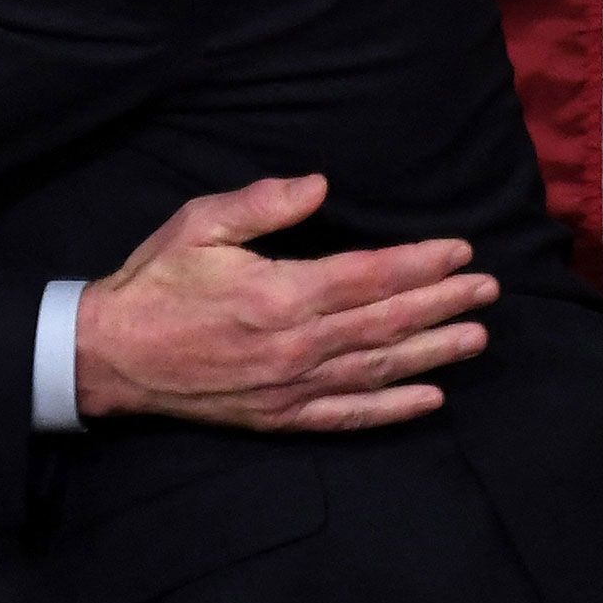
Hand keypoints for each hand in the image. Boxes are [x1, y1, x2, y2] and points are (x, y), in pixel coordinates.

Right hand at [73, 175, 496, 432]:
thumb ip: (263, 203)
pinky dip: (394, 409)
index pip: (371, 276)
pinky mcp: (281, 416)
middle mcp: (296, 346)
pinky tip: (430, 399)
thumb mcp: (200, 224)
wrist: (113, 355)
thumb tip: (320, 185)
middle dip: (443, 303)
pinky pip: (349, 415)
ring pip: (379, 368)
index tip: (460, 251)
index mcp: (281, 293)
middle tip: (488, 290)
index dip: (421, 263)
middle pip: (387, 322)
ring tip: (476, 337)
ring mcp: (292, 387)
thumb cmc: (157, 281)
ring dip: (434, 353)